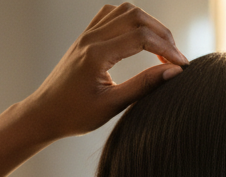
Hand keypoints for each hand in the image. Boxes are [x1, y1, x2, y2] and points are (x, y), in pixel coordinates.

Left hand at [22, 4, 188, 140]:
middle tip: (175, 58)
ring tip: (161, 48)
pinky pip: (111, 14)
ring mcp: (87, 34)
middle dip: (162, 34)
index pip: (141, 38)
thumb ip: (143, 86)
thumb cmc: (73, 115)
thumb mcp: (111, 106)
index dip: (167, 49)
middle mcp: (91, 38)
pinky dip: (131, 20)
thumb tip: (172, 72)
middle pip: (136, 17)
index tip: (182, 66)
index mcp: (96, 55)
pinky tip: (140, 38)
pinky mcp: (85, 37)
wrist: (43, 114)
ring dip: (149, 24)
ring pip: (125, 11)